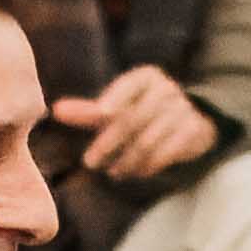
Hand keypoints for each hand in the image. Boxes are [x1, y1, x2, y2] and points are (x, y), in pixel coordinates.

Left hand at [60, 65, 216, 185]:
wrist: (191, 121)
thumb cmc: (142, 112)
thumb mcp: (116, 108)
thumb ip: (88, 111)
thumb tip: (56, 111)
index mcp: (146, 77)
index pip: (128, 85)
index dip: (116, 97)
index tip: (102, 113)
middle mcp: (167, 89)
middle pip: (133, 119)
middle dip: (109, 142)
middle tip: (89, 162)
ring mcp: (183, 109)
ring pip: (148, 139)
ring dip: (127, 160)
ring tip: (112, 172)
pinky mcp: (194, 130)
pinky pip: (167, 152)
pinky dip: (148, 165)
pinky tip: (135, 173)